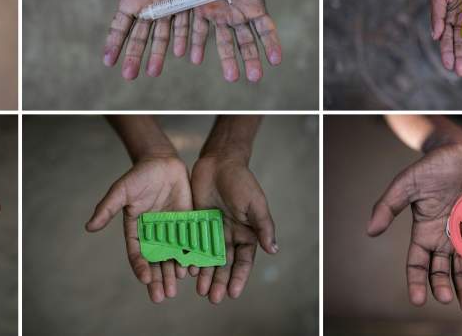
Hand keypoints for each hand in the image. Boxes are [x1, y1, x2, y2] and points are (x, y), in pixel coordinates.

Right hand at [81, 0, 191, 77]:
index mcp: (130, 3)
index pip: (120, 28)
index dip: (114, 44)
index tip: (108, 61)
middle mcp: (148, 9)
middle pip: (140, 38)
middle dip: (134, 56)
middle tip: (129, 75)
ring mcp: (166, 7)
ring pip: (162, 36)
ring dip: (158, 54)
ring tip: (153, 72)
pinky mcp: (184, 0)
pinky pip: (183, 22)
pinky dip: (182, 37)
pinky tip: (181, 52)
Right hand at [85, 154, 192, 302]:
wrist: (162, 162)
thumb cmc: (139, 176)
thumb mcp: (121, 190)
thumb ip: (108, 208)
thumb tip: (89, 226)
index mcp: (136, 231)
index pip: (137, 254)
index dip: (141, 267)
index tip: (145, 279)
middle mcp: (154, 235)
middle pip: (156, 262)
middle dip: (159, 279)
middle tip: (164, 296)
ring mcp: (171, 231)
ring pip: (173, 257)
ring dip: (175, 272)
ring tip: (178, 285)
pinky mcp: (187, 223)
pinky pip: (189, 243)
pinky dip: (192, 256)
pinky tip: (196, 267)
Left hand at [188, 0, 305, 81]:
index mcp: (254, 6)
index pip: (265, 30)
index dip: (271, 44)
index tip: (276, 60)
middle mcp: (237, 14)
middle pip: (246, 42)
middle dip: (251, 59)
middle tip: (255, 77)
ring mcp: (218, 13)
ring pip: (223, 41)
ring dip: (227, 59)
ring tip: (232, 77)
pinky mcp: (200, 7)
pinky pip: (198, 28)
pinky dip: (197, 43)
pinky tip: (195, 58)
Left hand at [189, 153, 276, 302]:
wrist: (218, 162)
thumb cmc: (241, 181)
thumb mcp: (255, 204)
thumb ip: (263, 226)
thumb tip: (274, 250)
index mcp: (247, 234)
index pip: (244, 261)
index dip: (239, 278)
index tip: (233, 293)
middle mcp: (229, 236)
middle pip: (225, 265)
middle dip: (220, 282)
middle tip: (213, 298)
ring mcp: (211, 232)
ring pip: (208, 259)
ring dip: (206, 276)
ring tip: (200, 291)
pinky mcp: (196, 225)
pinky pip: (193, 246)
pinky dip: (191, 259)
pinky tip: (188, 271)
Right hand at [366, 142, 461, 308]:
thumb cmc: (432, 165)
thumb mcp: (407, 183)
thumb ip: (389, 205)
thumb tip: (370, 230)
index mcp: (425, 232)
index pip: (418, 264)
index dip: (417, 283)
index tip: (418, 300)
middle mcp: (446, 239)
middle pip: (444, 272)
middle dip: (447, 289)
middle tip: (452, 302)